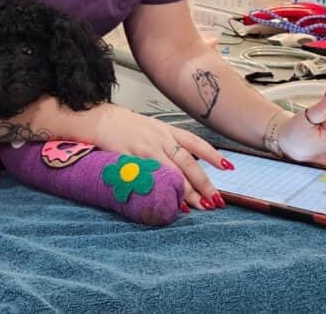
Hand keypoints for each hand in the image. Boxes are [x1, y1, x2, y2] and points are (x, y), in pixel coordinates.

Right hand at [87, 103, 230, 210]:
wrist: (97, 118)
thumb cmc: (123, 126)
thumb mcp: (149, 128)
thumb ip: (166, 143)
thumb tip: (183, 164)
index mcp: (166, 130)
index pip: (195, 142)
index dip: (212, 155)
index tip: (228, 167)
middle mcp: (159, 138)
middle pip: (187, 162)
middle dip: (204, 183)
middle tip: (215, 201)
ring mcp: (145, 149)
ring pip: (171, 172)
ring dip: (186, 191)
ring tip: (198, 207)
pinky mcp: (130, 158)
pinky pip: (149, 177)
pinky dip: (160, 189)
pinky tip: (167, 200)